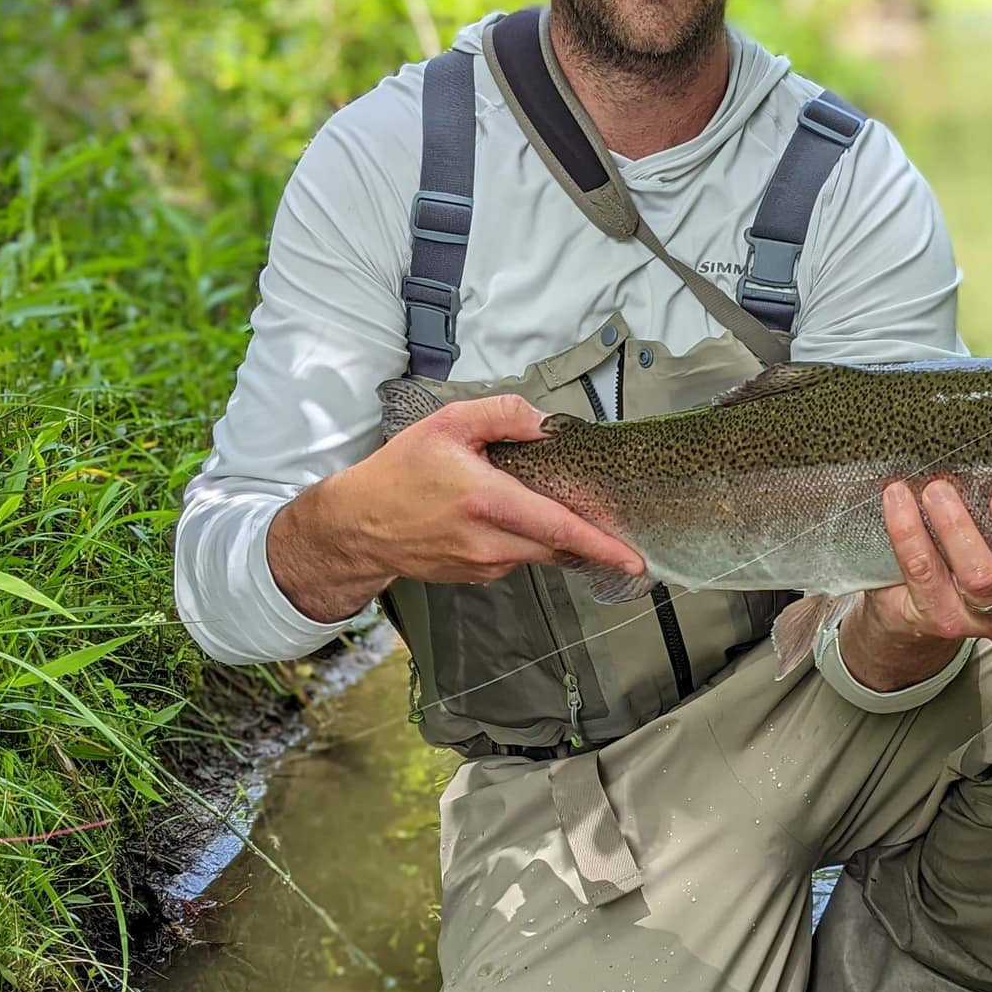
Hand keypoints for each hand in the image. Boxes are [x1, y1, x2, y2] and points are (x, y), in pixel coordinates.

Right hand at [267, 393, 643, 622]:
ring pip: (538, 552)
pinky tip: (509, 517)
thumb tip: (546, 424)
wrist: (357, 525)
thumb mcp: (448, 424)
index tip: (635, 558)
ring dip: (553, 534)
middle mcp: (489, 542)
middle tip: (616, 526)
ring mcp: (482, 565)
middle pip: (557, 546)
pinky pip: (515, 557)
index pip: (557, 528)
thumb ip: (502, 415)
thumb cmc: (400, 471)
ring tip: (546, 505)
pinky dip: (525, 539)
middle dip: (592, 540)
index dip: (600, 544)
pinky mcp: (475, 576)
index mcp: (487, 502)